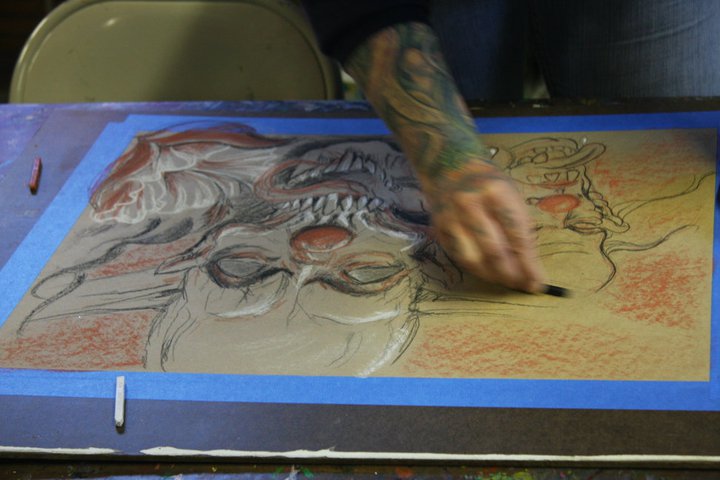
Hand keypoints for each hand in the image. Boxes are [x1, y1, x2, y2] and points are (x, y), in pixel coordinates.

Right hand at [419, 157, 546, 292]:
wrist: (449, 165)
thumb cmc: (488, 183)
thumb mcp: (511, 194)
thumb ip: (519, 226)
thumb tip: (529, 265)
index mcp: (496, 193)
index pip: (517, 236)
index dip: (529, 264)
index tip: (538, 283)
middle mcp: (470, 204)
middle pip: (494, 251)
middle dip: (511, 274)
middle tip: (522, 286)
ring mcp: (451, 217)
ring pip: (472, 259)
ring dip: (491, 276)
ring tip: (505, 281)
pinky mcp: (438, 228)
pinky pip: (458, 257)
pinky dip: (475, 268)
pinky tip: (487, 271)